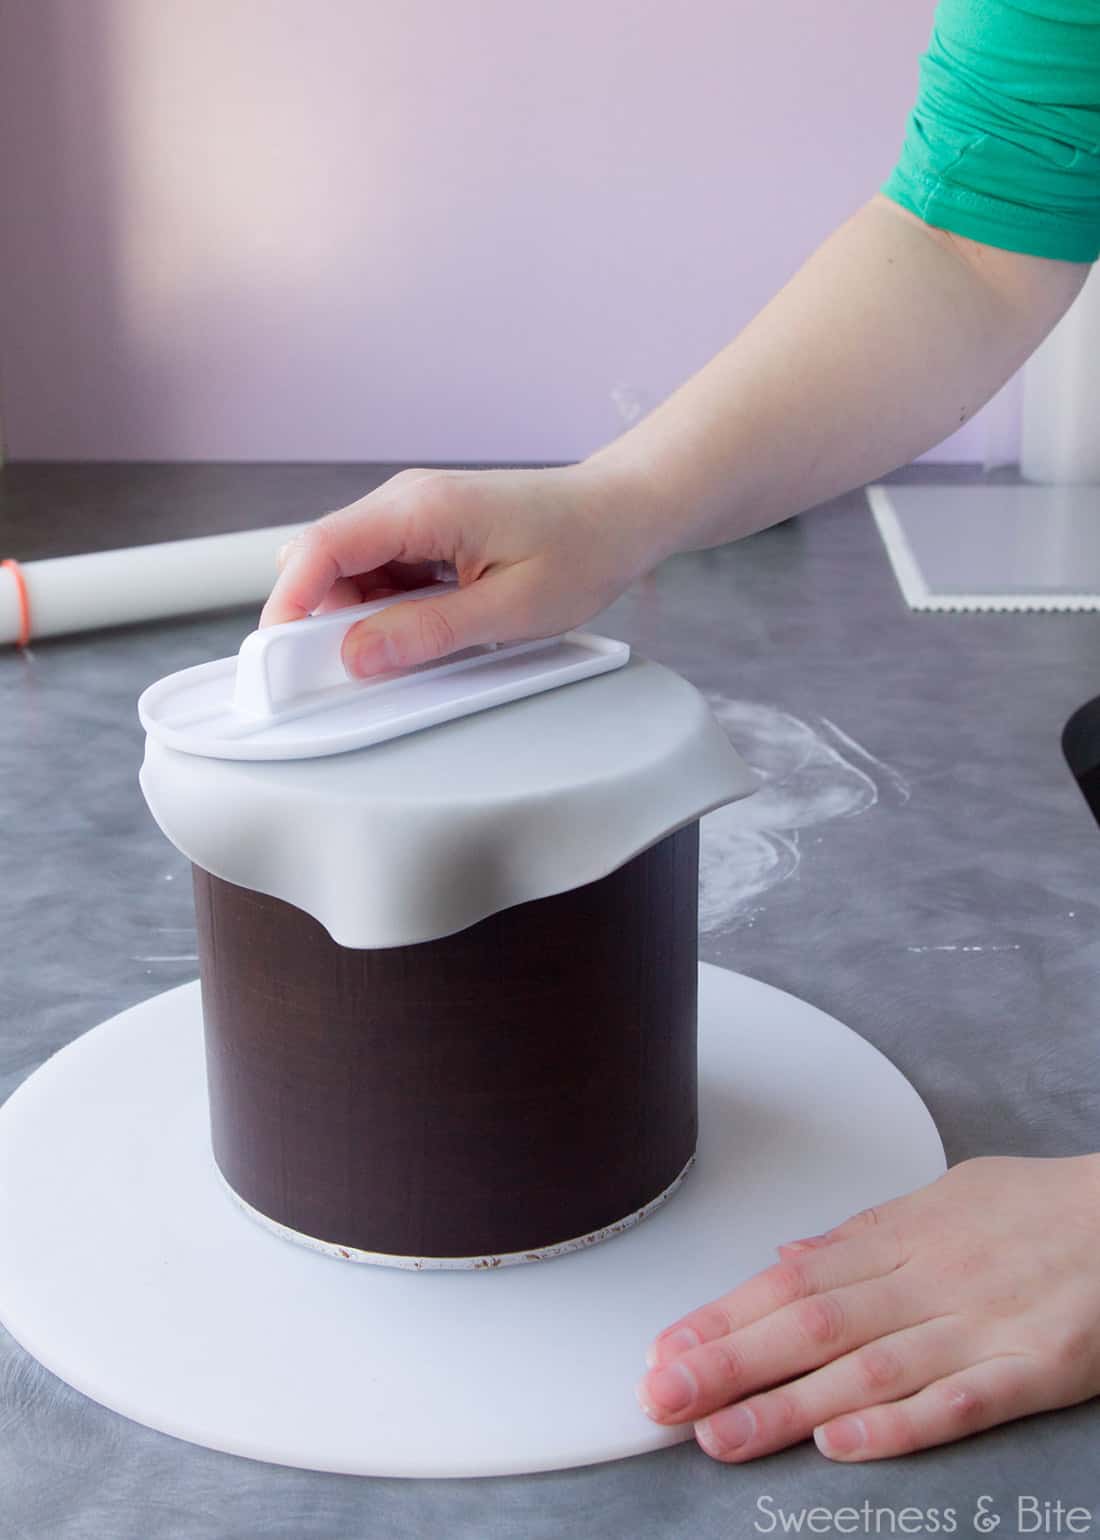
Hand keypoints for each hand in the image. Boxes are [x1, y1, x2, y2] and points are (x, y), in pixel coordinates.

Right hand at [259, 462, 661, 676]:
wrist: (623, 512)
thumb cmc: (583, 549)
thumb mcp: (510, 609)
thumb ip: (428, 634)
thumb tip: (358, 656)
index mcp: (421, 508)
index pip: (321, 548)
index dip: (288, 603)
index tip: (275, 656)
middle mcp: (407, 501)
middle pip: (326, 561)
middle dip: (324, 619)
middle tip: (347, 672)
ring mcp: (415, 513)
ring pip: (351, 570)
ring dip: (361, 616)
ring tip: (413, 648)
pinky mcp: (428, 531)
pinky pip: (383, 571)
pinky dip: (388, 607)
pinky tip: (427, 628)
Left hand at [636, 1154, 1099, 1461]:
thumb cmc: (1037, 1209)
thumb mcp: (945, 1199)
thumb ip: (864, 1236)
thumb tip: (789, 1259)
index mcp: (903, 1235)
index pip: (793, 1280)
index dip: (724, 1315)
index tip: (667, 1346)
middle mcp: (929, 1278)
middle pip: (812, 1324)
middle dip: (729, 1361)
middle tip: (663, 1395)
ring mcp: (980, 1324)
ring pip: (867, 1368)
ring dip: (787, 1407)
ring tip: (722, 1435)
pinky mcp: (1034, 1366)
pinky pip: (959, 1401)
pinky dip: (898, 1424)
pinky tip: (842, 1444)